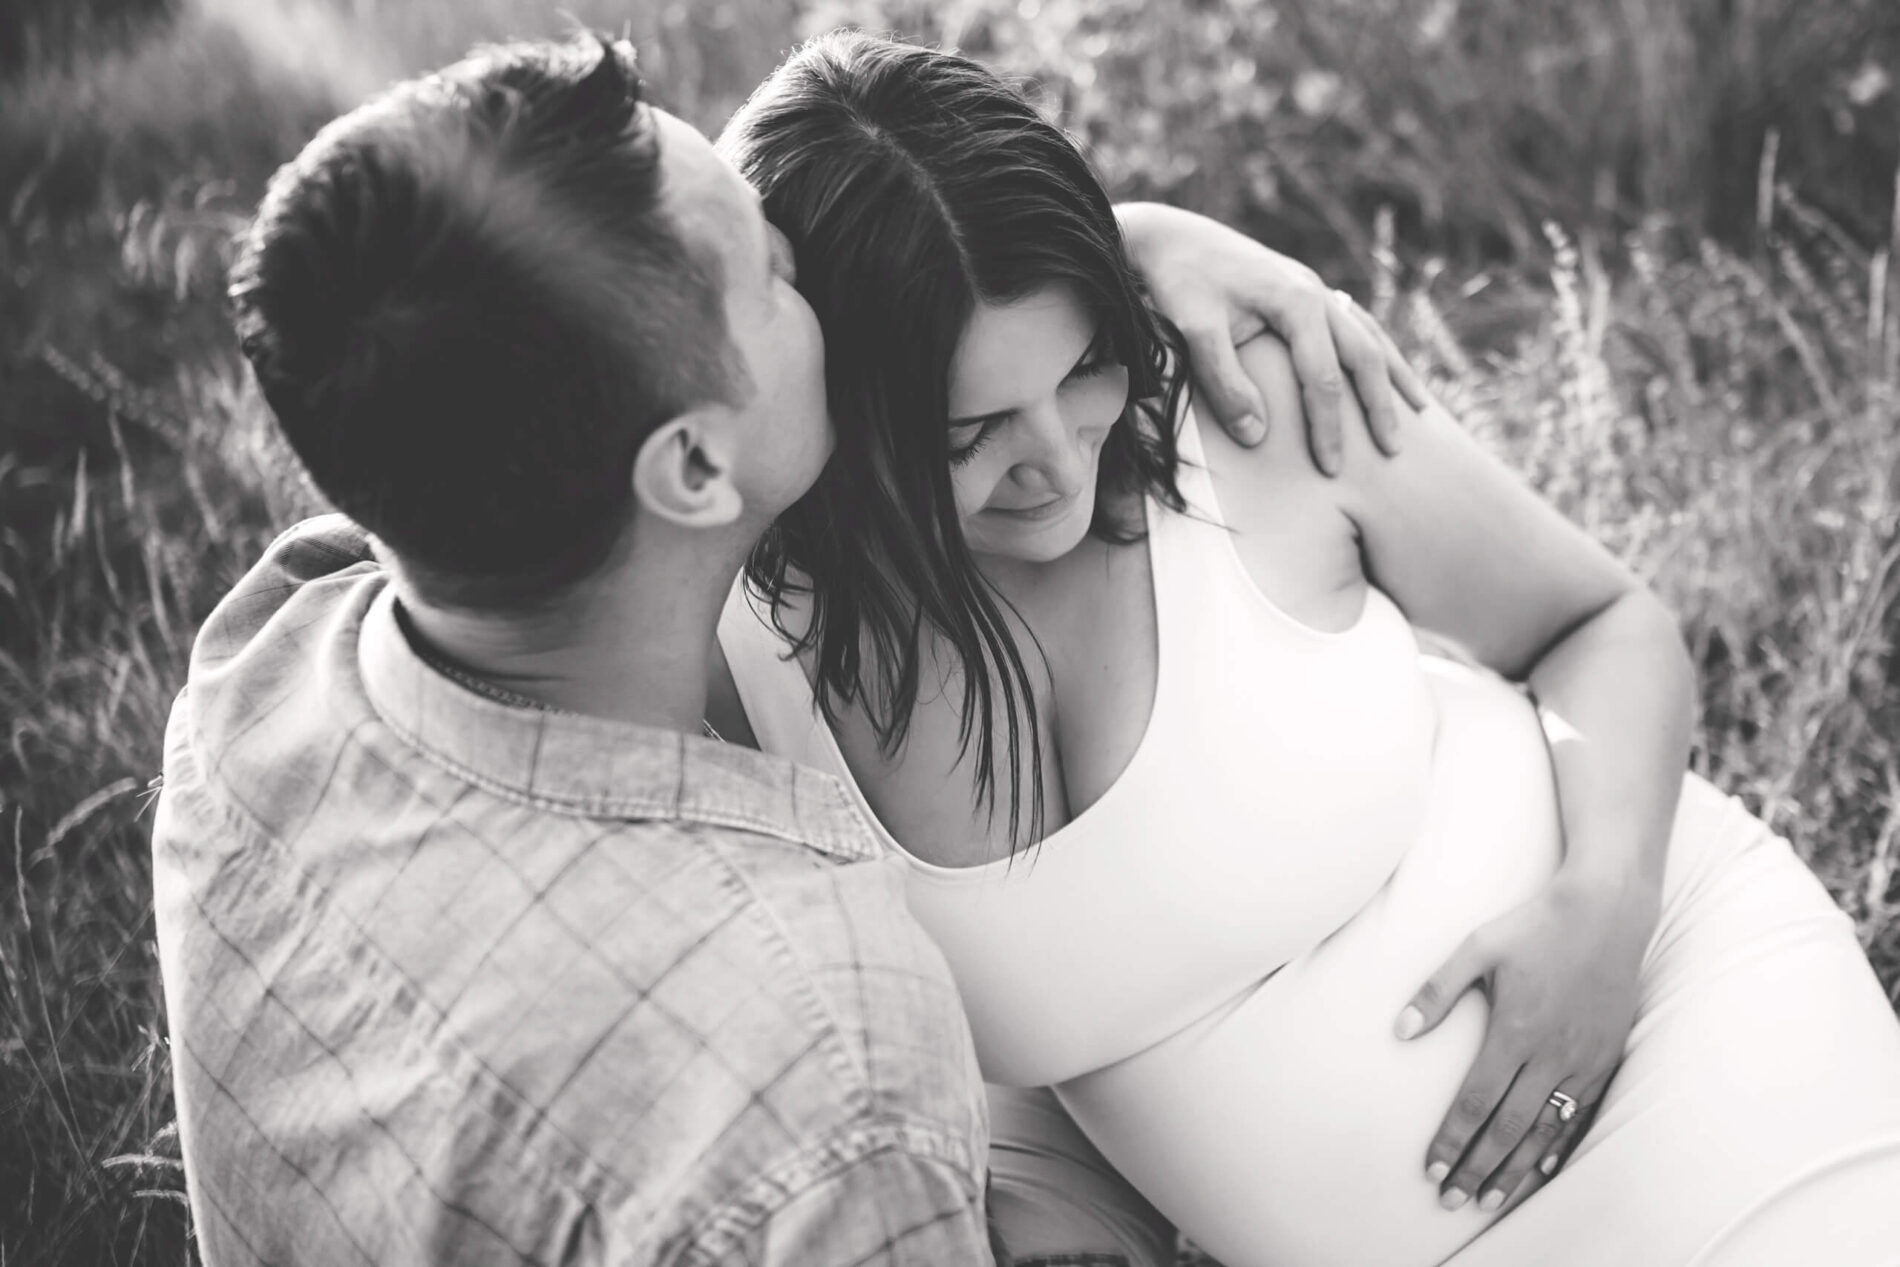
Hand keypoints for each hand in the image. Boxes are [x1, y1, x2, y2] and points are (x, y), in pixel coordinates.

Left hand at [1115, 201, 1428, 472]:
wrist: (1165, 236)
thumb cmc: (1177, 285)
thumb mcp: (1194, 333)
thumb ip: (1225, 384)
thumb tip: (1258, 437)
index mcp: (1296, 302)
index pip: (1323, 379)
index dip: (1328, 428)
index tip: (1329, 470)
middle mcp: (1315, 291)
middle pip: (1364, 355)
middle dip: (1380, 405)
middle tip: (1393, 451)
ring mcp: (1312, 286)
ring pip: (1368, 333)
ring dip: (1393, 374)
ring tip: (1418, 409)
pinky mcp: (1301, 287)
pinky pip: (1352, 321)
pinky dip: (1373, 348)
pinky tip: (1379, 366)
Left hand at [1395, 872, 1658, 1215]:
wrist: (1607, 911)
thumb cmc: (1535, 925)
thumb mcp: (1476, 947)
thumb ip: (1437, 991)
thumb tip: (1400, 1030)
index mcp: (1514, 1032)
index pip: (1475, 1103)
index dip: (1451, 1141)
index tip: (1431, 1170)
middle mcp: (1550, 1055)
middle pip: (1508, 1128)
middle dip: (1477, 1168)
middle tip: (1452, 1200)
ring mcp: (1582, 1060)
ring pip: (1545, 1129)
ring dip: (1515, 1167)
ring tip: (1490, 1197)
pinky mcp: (1606, 1057)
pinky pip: (1581, 1113)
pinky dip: (1560, 1145)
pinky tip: (1542, 1167)